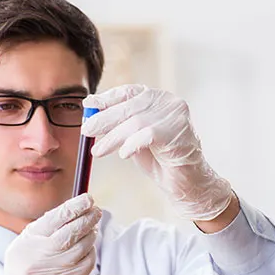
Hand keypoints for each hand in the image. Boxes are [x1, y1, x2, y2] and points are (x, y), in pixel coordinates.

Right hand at [3, 194, 101, 274]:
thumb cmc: (24, 262)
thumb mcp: (26, 239)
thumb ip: (46, 224)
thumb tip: (73, 209)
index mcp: (32, 239)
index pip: (59, 217)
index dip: (77, 205)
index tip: (88, 199)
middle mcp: (45, 253)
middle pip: (74, 230)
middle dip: (88, 217)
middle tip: (95, 210)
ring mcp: (59, 268)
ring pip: (84, 245)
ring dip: (91, 233)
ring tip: (91, 227)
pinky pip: (89, 260)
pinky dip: (91, 250)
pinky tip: (87, 246)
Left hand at [82, 84, 232, 221]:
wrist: (187, 183)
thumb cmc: (161, 160)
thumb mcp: (134, 138)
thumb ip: (118, 125)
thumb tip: (90, 116)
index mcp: (158, 99)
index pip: (128, 92)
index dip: (106, 98)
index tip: (88, 105)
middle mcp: (168, 102)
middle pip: (129, 106)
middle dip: (104, 119)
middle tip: (86, 131)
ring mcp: (176, 115)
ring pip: (136, 122)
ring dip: (113, 137)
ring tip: (98, 151)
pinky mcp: (179, 131)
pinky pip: (148, 134)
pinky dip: (132, 144)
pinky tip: (123, 155)